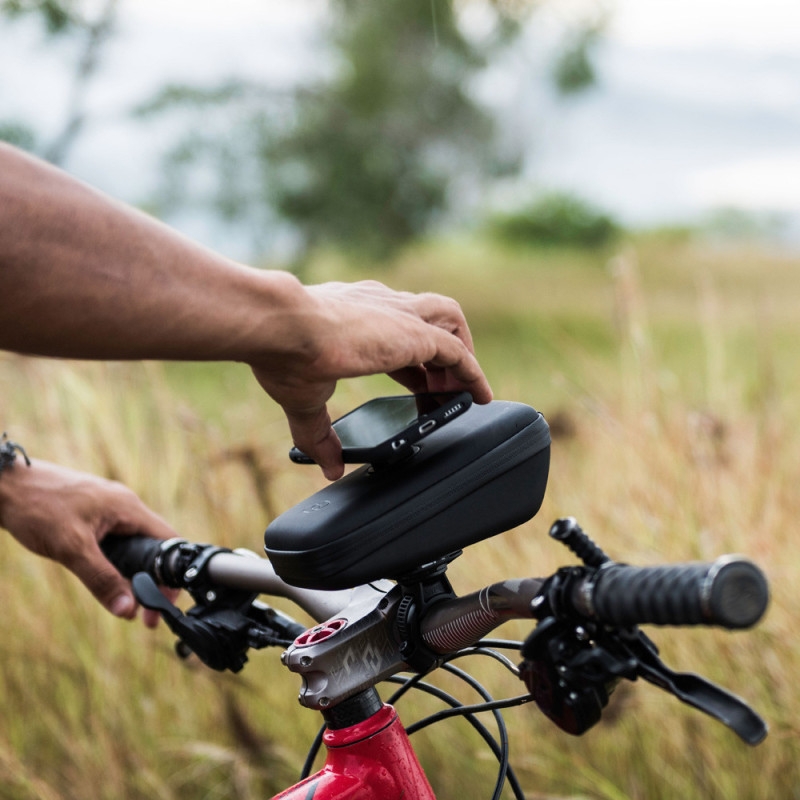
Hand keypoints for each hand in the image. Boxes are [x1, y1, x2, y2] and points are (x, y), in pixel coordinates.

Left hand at [0, 460, 177, 625]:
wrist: (5, 486)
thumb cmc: (38, 507)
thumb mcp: (71, 548)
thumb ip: (101, 579)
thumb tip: (127, 610)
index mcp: (128, 508)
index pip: (168, 541)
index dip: (170, 574)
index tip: (164, 603)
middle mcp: (125, 506)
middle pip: (153, 545)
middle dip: (152, 581)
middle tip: (145, 614)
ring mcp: (109, 508)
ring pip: (133, 544)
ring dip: (133, 572)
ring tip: (127, 601)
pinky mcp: (93, 513)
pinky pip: (116, 540)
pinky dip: (117, 562)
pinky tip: (107, 577)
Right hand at [251, 280, 492, 479]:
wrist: (282, 326)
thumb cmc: (282, 352)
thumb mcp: (303, 399)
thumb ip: (318, 435)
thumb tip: (325, 466)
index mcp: (354, 312)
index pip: (394, 330)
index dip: (410, 360)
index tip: (417, 384)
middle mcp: (381, 306)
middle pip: (427, 320)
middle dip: (438, 355)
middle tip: (440, 391)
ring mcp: (401, 317)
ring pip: (449, 323)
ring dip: (460, 356)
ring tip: (464, 392)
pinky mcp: (416, 334)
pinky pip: (458, 354)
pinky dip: (472, 374)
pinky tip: (479, 396)